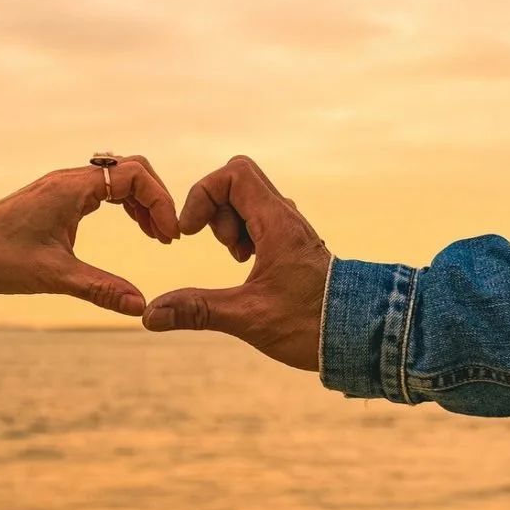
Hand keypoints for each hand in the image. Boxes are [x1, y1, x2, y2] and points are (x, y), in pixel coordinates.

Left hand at [0, 156, 179, 315]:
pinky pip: (102, 189)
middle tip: (165, 236)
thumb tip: (141, 306)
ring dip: (141, 202)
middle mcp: (69, 180)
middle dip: (156, 199)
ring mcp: (62, 187)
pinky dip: (124, 205)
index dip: (160, 202)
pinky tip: (131, 229)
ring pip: (118, 178)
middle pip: (132, 170)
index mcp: (72, 188)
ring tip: (154, 235)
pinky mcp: (55, 198)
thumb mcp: (53, 276)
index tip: (167, 237)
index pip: (135, 175)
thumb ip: (100, 289)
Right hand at [142, 156, 332, 369]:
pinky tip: (247, 265)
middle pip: (238, 182)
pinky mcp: (292, 244)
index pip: (233, 174)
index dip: (202, 195)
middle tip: (220, 245)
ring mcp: (291, 230)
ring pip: (248, 200)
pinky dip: (244, 233)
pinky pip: (260, 220)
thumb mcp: (248, 318)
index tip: (191, 232)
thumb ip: (197, 311)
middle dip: (214, 208)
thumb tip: (150, 316)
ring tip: (237, 259)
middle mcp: (286, 218)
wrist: (359, 335)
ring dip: (229, 222)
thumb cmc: (311, 325)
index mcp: (278, 224)